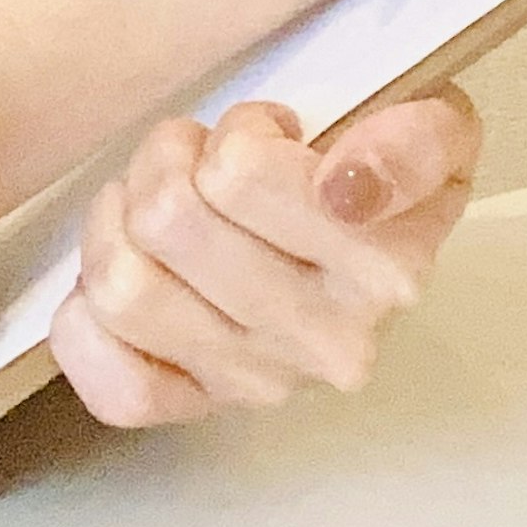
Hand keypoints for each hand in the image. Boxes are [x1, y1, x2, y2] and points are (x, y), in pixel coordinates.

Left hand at [49, 88, 483, 426]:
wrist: (373, 231)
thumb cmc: (376, 158)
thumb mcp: (436, 120)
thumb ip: (417, 140)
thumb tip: (347, 188)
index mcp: (386, 266)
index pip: (243, 174)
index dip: (243, 132)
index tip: (277, 132)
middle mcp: (330, 341)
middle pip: (169, 217)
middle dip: (174, 160)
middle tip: (206, 157)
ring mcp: (260, 381)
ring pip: (123, 285)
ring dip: (124, 222)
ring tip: (165, 204)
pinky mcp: (197, 407)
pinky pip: (108, 377)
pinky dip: (91, 317)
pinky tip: (135, 270)